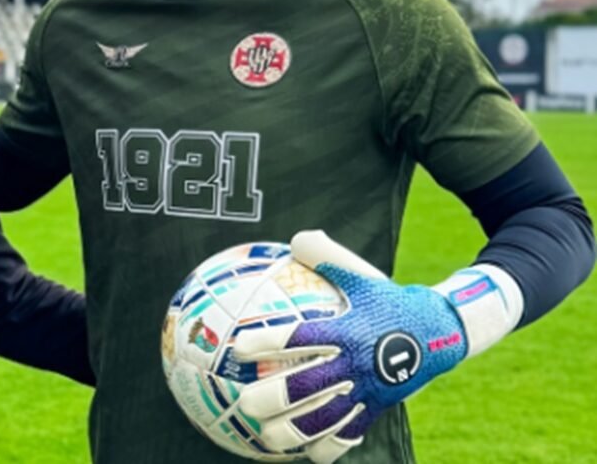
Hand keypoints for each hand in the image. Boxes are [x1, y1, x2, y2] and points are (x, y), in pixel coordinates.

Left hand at [233, 231, 468, 462]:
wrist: (441, 330)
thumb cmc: (388, 299)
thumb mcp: (361, 274)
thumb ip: (326, 256)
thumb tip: (295, 237)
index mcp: (345, 330)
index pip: (299, 337)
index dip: (268, 342)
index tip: (238, 348)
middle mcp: (354, 363)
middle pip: (308, 386)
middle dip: (274, 397)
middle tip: (244, 403)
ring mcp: (367, 389)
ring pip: (326, 418)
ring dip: (293, 431)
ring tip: (264, 437)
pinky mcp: (378, 408)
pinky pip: (352, 434)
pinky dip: (329, 448)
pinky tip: (308, 456)